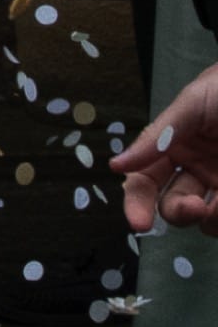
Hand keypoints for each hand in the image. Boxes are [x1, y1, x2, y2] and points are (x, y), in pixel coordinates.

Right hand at [113, 65, 217, 232]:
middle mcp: (196, 172)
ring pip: (206, 222)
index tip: (140, 222)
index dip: (137, 202)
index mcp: (175, 148)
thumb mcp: (191, 104)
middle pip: (173, 207)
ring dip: (213, 217)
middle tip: (196, 208)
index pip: (145, 181)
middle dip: (180, 213)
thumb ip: (158, 136)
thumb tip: (117, 166)